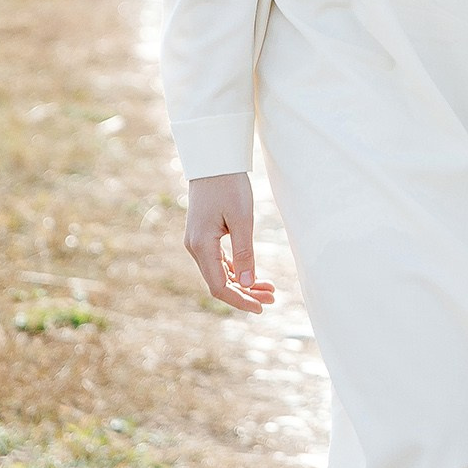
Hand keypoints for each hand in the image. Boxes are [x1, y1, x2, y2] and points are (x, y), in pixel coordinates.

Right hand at [184, 175, 273, 312]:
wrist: (213, 160)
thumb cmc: (229, 185)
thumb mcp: (242, 219)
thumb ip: (244, 253)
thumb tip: (246, 283)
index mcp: (201, 246)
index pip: (219, 286)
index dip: (240, 300)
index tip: (261, 307)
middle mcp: (194, 247)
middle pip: (219, 283)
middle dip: (245, 293)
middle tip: (272, 298)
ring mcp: (197, 242)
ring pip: (219, 273)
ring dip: (242, 283)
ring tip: (268, 288)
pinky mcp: (203, 236)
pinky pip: (218, 261)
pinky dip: (235, 270)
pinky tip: (251, 275)